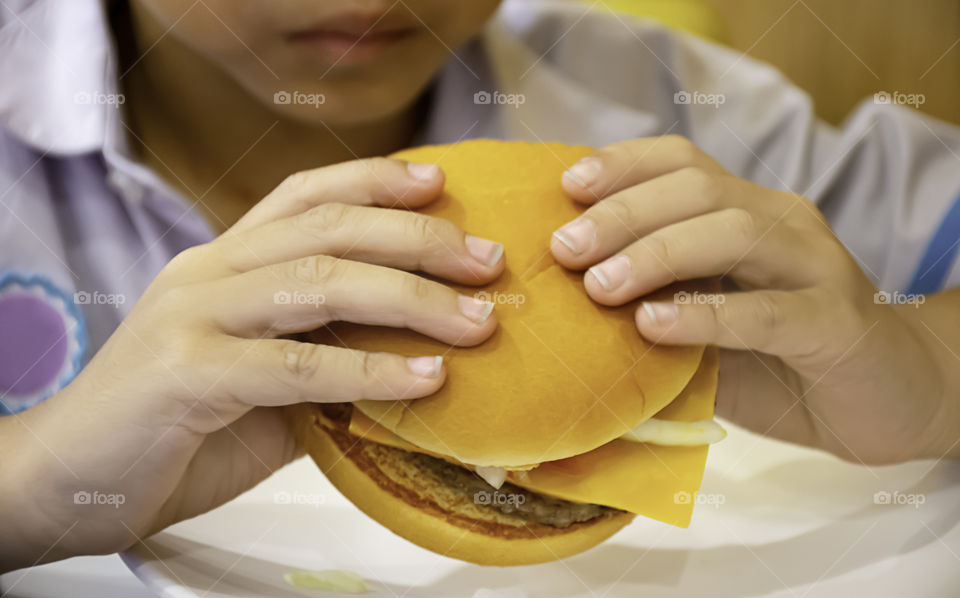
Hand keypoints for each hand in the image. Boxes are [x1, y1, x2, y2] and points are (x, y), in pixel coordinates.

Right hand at [1, 158, 502, 569]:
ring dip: (410, 298)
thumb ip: (323, 359)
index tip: (440, 182)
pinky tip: (424, 380)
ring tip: (476, 321)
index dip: (374, 179)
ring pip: (318, 282)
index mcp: (225, 262)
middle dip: (417, 237)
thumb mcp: (263, 382)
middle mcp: (209, 273)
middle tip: (486, 260)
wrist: (73, 481)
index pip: (304, 196)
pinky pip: (293, 365)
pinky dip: (367, 370)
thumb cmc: (177, 429)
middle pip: (327, 228)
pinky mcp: (185, 373)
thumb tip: (415, 362)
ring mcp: (193, 316)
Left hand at [550, 136, 955, 464]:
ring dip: (655, 254)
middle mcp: (781, 223)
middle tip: (565, 248)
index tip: (565, 186)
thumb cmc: (780, 361)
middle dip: (622, 213)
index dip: (623, 165)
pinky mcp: (835, 323)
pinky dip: (704, 315)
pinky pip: (764, 311)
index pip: (681, 162)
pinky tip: (653, 325)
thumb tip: (566, 311)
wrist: (883, 400)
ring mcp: (814, 267)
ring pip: (731, 232)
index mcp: (746, 211)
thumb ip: (655, 307)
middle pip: (697, 190)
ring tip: (598, 286)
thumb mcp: (706, 327)